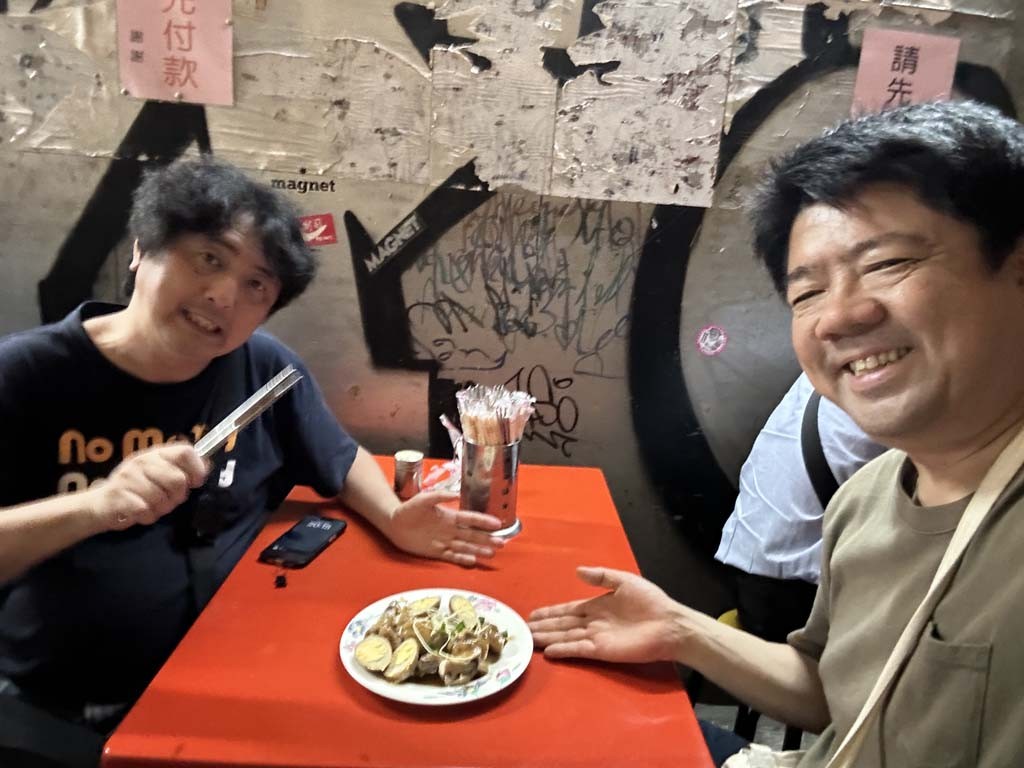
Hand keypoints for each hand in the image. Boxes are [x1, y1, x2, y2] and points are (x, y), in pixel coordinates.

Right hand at [85, 444, 207, 531]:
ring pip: (162, 499)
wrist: (99, 505)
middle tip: (169, 500)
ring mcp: (128, 478)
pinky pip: (145, 510)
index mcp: (155, 454)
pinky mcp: (118, 496)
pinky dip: (147, 517)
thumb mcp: (158, 474)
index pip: (184, 452)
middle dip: (178, 496)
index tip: (196, 482)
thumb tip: (207, 465)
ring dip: (161, 509)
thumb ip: (180, 469)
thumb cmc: (136, 490)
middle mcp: (141, 461)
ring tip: (151, 506)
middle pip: (178, 479)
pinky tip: (139, 513)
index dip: (196, 468)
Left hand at [383, 490, 504, 566]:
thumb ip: (440, 496)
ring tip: (493, 553)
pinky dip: (462, 559)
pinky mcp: (435, 552)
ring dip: (479, 550)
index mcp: (449, 516)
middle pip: (472, 535)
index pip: (470, 519)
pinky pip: (452, 556)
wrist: (394, 523)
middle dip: (487, 539)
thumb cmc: (409, 509)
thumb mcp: (424, 499)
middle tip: (502, 543)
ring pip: (465, 546)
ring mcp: (444, 542)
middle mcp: (450, 530)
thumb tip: (457, 494)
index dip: (484, 522)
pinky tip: (473, 561)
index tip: (498, 524)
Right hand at [528, 566, 688, 662]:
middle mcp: (593, 622)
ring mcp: (597, 637)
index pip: (568, 610)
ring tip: (529, 639)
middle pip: (563, 624)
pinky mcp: (603, 651)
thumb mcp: (624, 580)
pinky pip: (579, 649)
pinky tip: (549, 651)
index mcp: (597, 606)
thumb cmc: (649, 600)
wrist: (669, 624)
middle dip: (544, 626)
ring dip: (548, 638)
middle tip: (522, 629)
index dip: (551, 612)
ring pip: (566, 637)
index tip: (534, 614)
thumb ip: (601, 576)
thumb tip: (577, 571)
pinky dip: (564, 650)